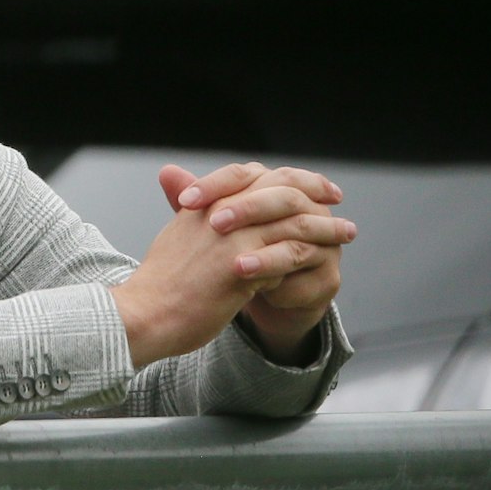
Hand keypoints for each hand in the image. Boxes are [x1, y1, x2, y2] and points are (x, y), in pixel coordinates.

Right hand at [112, 168, 354, 366]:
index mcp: (203, 204)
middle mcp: (218, 213)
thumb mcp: (178, 240)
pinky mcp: (240, 267)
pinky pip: (288, 253)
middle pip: (278, 188)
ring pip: (291, 220)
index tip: (308, 182)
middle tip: (336, 197)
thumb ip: (195, 218)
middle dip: (313, 189)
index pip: (252, 174)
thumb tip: (209, 212)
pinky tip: (327, 258)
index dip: (285, 175)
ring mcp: (230, 238)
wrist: (144, 314)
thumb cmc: (160, 285)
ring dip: (324, 225)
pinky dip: (310, 252)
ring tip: (346, 231)